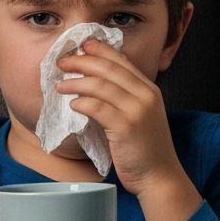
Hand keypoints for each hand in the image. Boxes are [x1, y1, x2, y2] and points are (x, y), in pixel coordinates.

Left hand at [55, 40, 200, 220]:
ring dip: (76, 82)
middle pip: (109, 68)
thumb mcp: (138, 116)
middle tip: (62, 62)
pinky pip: (97, 107)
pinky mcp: (127, 126)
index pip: (122, 61)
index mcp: (148, 89)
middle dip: (82, 61)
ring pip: (101, 85)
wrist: (159, 175)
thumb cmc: (143, 148)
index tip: (80, 45)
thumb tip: (91, 84)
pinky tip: (72, 105)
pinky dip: (81, 103)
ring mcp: (138, 110)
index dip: (100, 50)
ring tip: (60, 85)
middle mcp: (145, 95)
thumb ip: (122, 98)